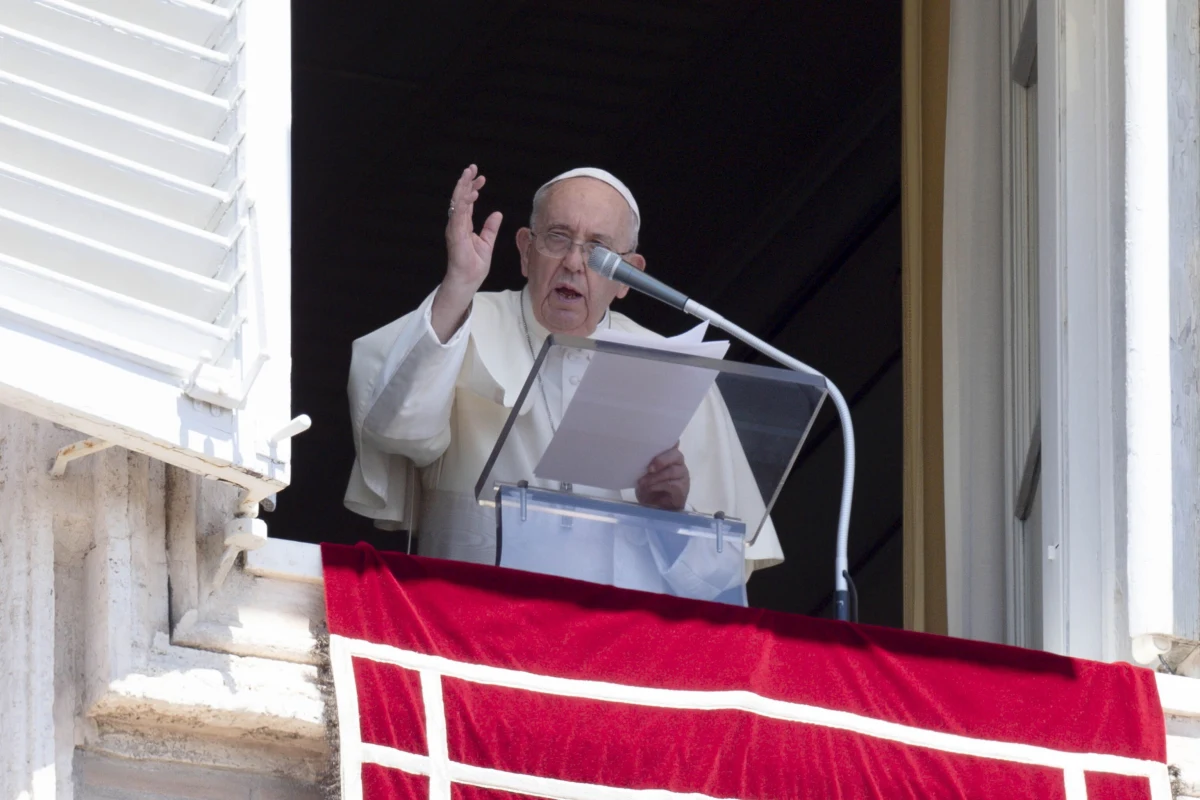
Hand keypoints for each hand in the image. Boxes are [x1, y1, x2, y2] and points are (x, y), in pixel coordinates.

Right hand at [431, 165, 502, 340]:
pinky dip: (464, 204)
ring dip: (463, 188)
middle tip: (472, 167)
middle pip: (460, 198)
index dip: (473, 188)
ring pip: (457, 203)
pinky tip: (471, 194)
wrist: (468, 279)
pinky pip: (459, 216)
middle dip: (465, 182)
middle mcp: (457, 224)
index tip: (481, 177)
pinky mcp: (455, 235)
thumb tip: (497, 213)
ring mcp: (455, 228)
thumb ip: (490, 227)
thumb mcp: (487, 242)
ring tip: (469, 174)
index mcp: (464, 224)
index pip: (467, 202)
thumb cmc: (474, 265)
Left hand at [635, 443, 689, 510]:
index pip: (673, 443)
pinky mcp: (682, 488)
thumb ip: (644, 464)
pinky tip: (650, 488)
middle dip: (662, 460)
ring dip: (656, 477)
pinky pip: (672, 484)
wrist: (655, 507)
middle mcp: (678, 462)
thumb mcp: (644, 473)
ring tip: (644, 482)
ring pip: (673, 470)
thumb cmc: (649, 486)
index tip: (661, 441)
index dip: (670, 440)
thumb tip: (637, 458)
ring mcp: (682, 475)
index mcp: (669, 455)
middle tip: (649, 468)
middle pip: (676, 455)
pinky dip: (659, 485)